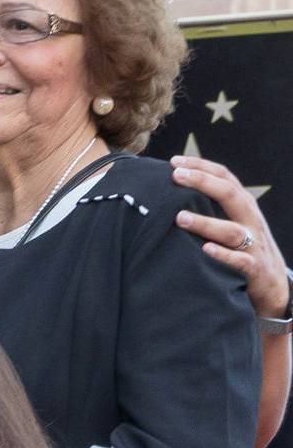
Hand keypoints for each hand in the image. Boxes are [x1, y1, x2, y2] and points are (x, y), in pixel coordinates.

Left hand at [172, 155, 289, 324]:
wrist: (273, 286)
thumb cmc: (243, 251)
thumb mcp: (233, 224)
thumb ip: (212, 209)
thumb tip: (174, 195)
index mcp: (244, 206)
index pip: (225, 178)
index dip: (201, 167)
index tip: (174, 161)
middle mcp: (250, 220)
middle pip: (229, 194)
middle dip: (203, 182)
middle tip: (176, 176)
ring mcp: (253, 244)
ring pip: (231, 230)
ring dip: (205, 223)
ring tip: (180, 217)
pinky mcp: (253, 269)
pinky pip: (239, 261)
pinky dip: (223, 255)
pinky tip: (205, 250)